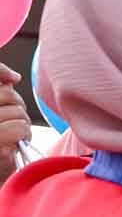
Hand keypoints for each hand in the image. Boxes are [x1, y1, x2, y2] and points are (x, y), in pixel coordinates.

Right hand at [0, 65, 30, 180]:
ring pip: (16, 111)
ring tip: (14, 134)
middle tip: (14, 121)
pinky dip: (24, 135)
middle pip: (6, 94)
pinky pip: (19, 127)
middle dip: (17, 106)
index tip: (13, 79)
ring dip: (23, 123)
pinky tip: (17, 142)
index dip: (3, 74)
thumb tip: (13, 77)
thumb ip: (1, 94)